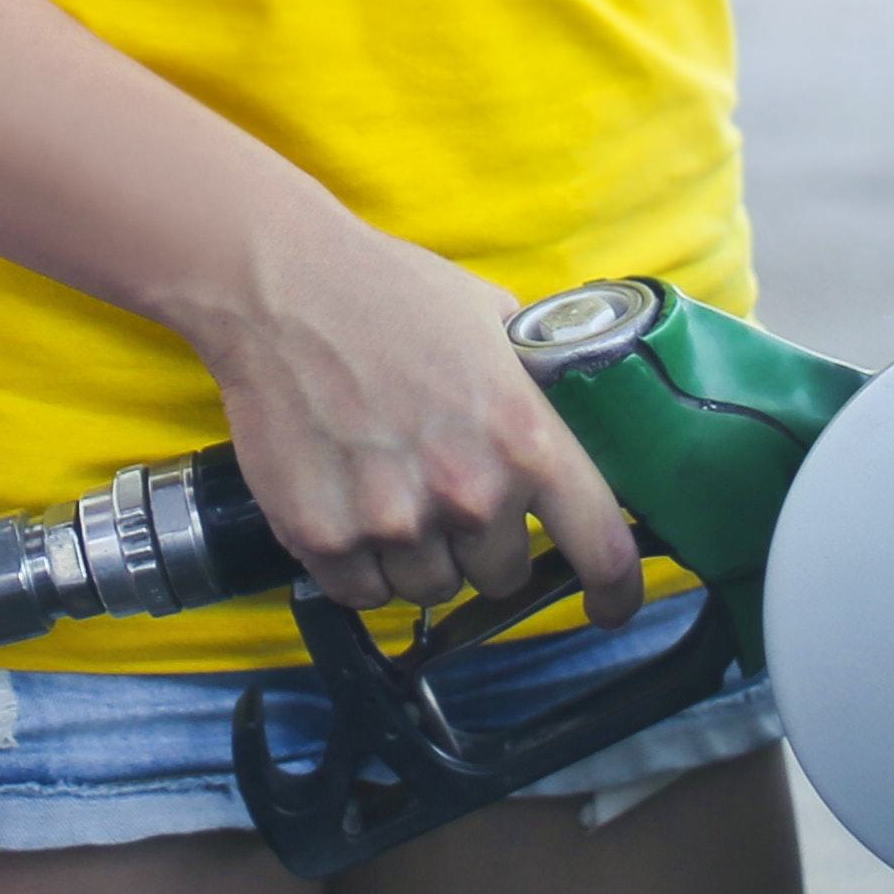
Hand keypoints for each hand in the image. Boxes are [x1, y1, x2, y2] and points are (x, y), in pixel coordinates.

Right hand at [178, 206, 643, 626]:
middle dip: (481, 545)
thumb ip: (538, 389)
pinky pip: (362, 593)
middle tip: (443, 491)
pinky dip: (358, 566)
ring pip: (430, 588)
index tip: (607, 605)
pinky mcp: (326, 538)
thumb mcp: (496, 322)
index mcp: (527, 439)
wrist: (279, 288)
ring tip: (387, 489)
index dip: (614, 591)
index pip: (600, 548)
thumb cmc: (390, 293)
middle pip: (501, 576)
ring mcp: (395, 522)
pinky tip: (347, 507)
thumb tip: (571, 427)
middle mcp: (469, 492)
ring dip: (418, 556)